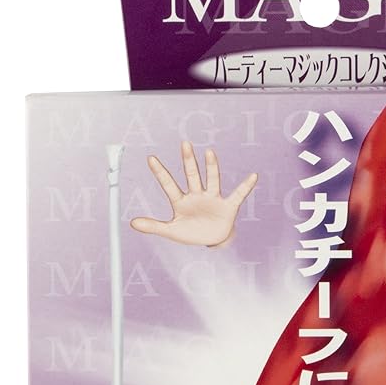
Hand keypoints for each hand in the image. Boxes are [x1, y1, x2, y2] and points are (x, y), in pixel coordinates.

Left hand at [131, 142, 257, 246]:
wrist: (212, 240)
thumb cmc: (191, 232)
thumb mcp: (171, 231)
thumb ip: (153, 226)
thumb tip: (132, 223)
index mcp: (181, 201)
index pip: (169, 184)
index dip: (160, 173)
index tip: (150, 158)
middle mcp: (197, 195)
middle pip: (191, 175)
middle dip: (188, 161)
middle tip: (184, 144)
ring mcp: (212, 199)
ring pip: (212, 180)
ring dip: (211, 167)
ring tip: (210, 152)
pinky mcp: (227, 207)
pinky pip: (238, 195)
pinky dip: (246, 187)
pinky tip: (253, 176)